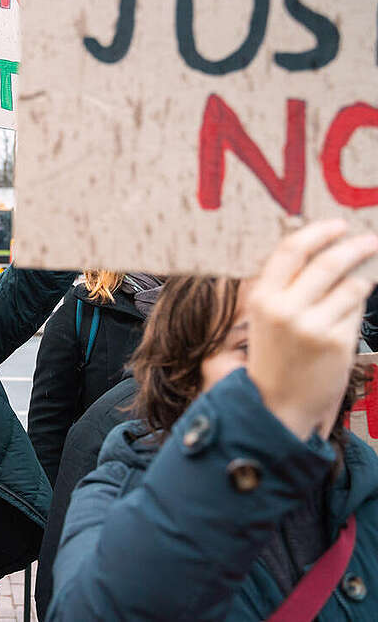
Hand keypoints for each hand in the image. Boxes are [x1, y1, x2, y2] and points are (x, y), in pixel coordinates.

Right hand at [247, 221, 377, 439]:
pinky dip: (359, 306)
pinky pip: (356, 312)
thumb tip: (327, 252)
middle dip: (355, 247)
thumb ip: (288, 287)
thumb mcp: (266, 318)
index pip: (291, 251)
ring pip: (350, 286)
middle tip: (370, 241)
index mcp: (261, 298)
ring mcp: (311, 326)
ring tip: (368, 274)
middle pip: (327, 263)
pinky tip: (352, 310)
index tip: (339, 225)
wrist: (276, 402)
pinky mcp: (335, 342)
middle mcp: (284, 309)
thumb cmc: (275, 357)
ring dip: (364, 276)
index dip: (319, 233)